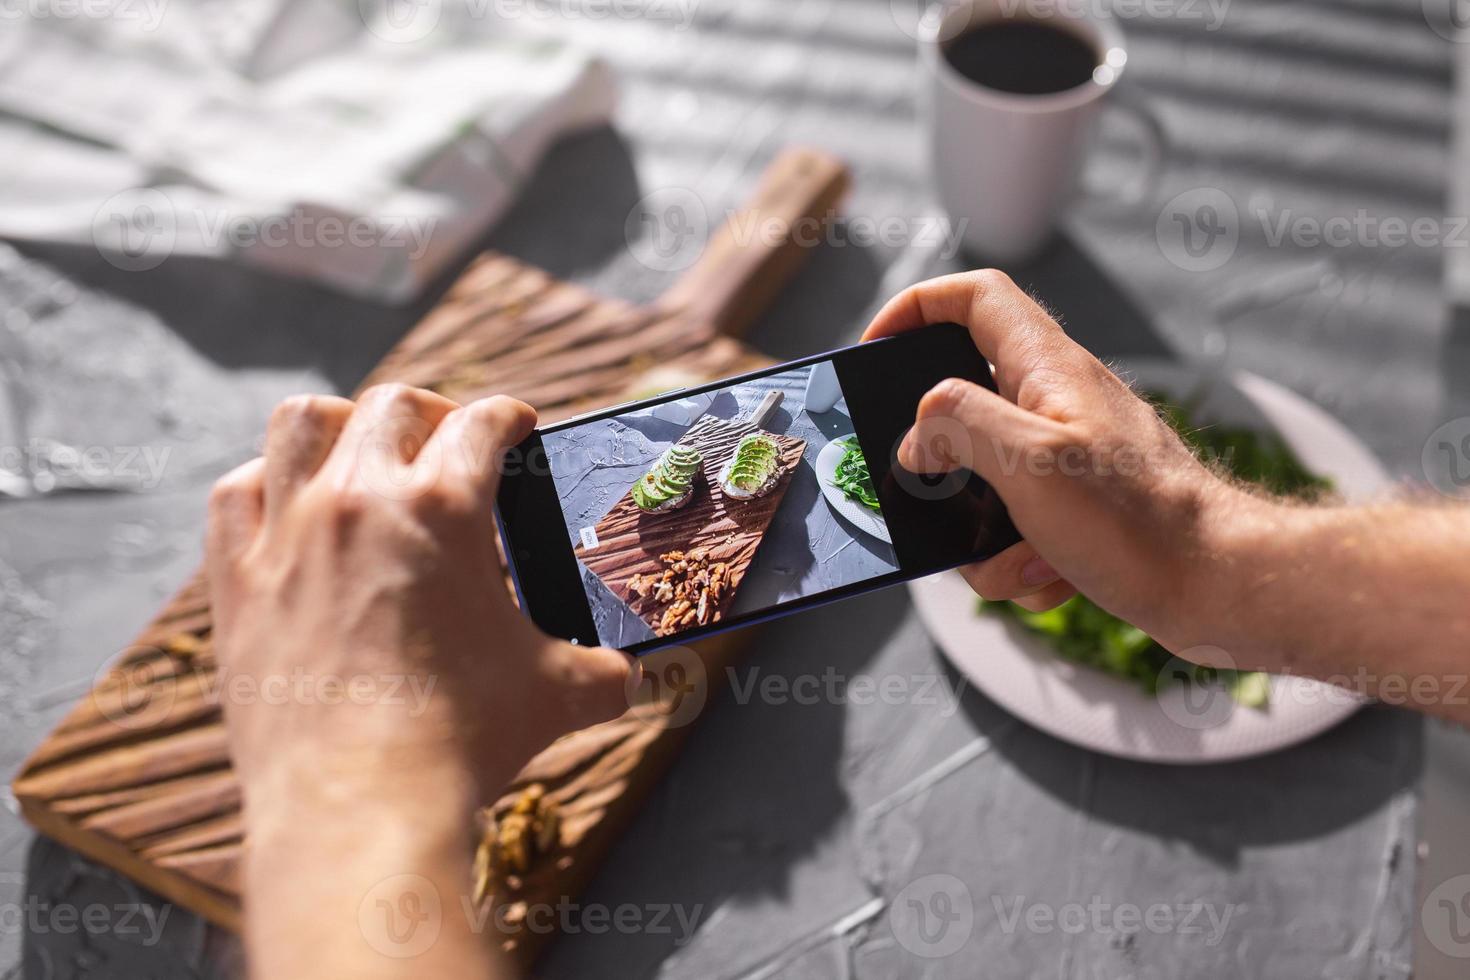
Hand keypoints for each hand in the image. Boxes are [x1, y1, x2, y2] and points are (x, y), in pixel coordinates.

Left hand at [206, 384, 636, 802]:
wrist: (358, 805)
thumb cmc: (462, 742)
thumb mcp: (558, 695)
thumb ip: (605, 672)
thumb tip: (636, 679)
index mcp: (444, 509)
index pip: (485, 423)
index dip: (511, 418)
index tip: (517, 429)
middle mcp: (360, 500)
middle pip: (395, 405)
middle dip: (435, 413)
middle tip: (452, 443)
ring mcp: (288, 534)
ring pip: (302, 423)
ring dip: (342, 425)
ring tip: (365, 452)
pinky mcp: (237, 581)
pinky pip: (237, 493)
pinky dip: (266, 484)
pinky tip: (289, 506)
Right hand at [863, 270, 1252, 654]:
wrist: (1225, 587)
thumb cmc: (1140, 520)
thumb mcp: (1029, 461)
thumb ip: (957, 425)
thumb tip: (917, 437)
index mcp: (1047, 369)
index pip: (974, 296)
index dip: (915, 307)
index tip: (875, 352)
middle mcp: (1059, 402)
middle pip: (963, 405)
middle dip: (940, 466)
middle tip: (934, 500)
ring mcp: (1072, 455)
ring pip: (985, 480)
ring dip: (983, 533)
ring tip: (1023, 556)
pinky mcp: (1084, 507)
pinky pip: (1020, 526)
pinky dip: (1022, 560)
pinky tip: (1054, 577)